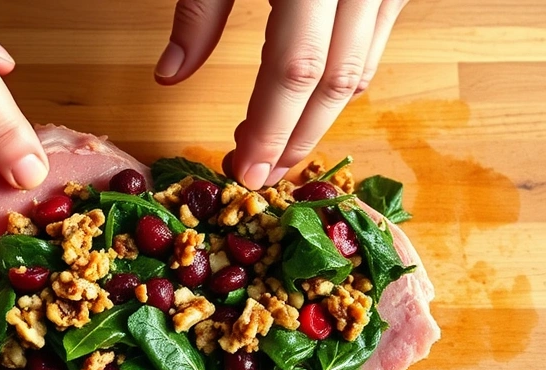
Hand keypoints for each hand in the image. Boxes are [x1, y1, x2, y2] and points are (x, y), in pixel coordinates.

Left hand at [155, 0, 407, 188]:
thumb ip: (199, 7)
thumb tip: (170, 76)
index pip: (296, 68)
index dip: (271, 127)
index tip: (243, 170)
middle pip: (337, 83)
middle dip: (296, 139)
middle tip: (259, 176)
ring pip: (362, 71)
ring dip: (319, 120)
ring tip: (276, 149)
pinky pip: (375, 46)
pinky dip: (341, 84)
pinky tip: (307, 104)